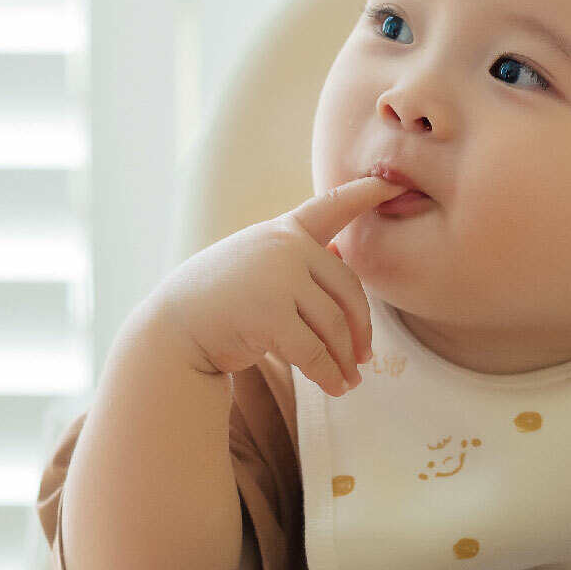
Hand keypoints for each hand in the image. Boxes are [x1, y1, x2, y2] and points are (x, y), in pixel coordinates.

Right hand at [154, 174, 407, 396]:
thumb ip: (300, 260)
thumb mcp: (260, 266)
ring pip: (333, 326)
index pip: (332, 205)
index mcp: (284, 231)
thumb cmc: (219, 300)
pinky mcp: (270, 313)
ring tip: (348, 381)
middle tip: (364, 357)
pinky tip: (335, 388)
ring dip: (344, 360)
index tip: (396, 181)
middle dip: (360, 329)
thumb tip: (343, 255)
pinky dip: (328, 374)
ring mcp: (278, 277)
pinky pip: (314, 351)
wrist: (173, 328)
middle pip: (347, 290)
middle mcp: (284, 246)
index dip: (367, 191)